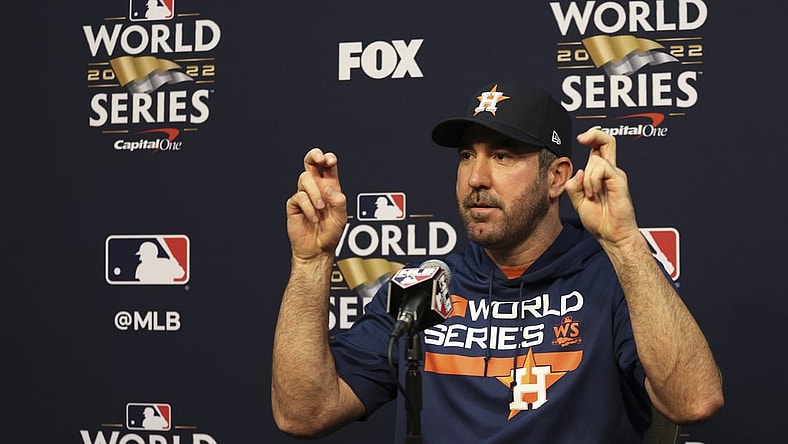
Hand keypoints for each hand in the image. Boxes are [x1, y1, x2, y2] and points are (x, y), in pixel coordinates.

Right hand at [286, 148, 347, 259]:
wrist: (317, 250)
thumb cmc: (330, 233)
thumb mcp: (341, 217)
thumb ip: (338, 201)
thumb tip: (328, 189)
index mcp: (330, 187)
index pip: (327, 166)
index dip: (327, 158)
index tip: (330, 160)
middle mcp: (316, 188)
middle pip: (310, 163)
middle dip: (314, 155)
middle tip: (319, 158)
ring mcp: (304, 195)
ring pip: (304, 178)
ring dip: (315, 193)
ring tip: (321, 209)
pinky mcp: (294, 205)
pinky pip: (299, 197)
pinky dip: (308, 208)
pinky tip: (313, 218)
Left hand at [565, 128, 639, 246]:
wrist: (612, 235)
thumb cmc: (599, 220)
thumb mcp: (578, 201)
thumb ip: (574, 186)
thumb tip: (578, 173)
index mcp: (601, 174)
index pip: (599, 148)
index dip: (592, 137)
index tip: (581, 138)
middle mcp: (610, 171)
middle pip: (607, 141)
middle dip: (594, 134)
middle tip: (582, 139)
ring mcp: (616, 175)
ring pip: (595, 160)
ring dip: (587, 178)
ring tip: (591, 194)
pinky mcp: (619, 181)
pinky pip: (601, 169)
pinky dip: (593, 180)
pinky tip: (595, 193)